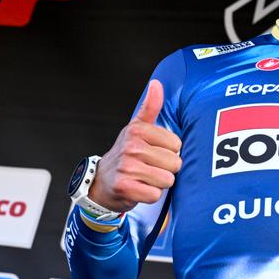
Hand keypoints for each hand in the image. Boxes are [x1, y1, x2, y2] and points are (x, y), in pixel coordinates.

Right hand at [88, 79, 182, 211]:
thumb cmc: (126, 154)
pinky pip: (155, 194)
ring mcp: (127, 167)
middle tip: (149, 168)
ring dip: (159, 183)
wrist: (101, 182)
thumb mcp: (137, 128)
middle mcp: (131, 147)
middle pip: (175, 163)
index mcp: (138, 130)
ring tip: (145, 178)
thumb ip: (150, 107)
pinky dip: (150, 195)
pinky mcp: (125, 188)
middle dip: (166, 169)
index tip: (154, 152)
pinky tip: (139, 189)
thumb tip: (156, 83)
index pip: (177, 145)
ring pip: (167, 180)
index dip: (169, 152)